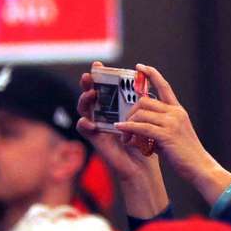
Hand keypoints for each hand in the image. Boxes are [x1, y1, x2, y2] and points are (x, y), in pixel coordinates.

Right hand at [77, 64, 156, 180]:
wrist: (143, 165)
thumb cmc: (144, 141)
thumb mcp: (145, 117)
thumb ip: (141, 101)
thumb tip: (146, 77)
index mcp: (115, 108)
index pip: (104, 89)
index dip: (99, 77)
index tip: (99, 64)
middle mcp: (103, 115)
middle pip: (91, 96)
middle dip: (88, 84)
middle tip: (89, 75)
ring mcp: (97, 126)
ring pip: (84, 110)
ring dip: (85, 101)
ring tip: (90, 94)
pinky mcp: (95, 139)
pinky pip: (84, 129)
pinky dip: (84, 124)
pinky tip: (88, 121)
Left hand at [114, 64, 230, 202]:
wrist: (200, 167)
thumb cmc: (185, 154)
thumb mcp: (173, 134)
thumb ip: (159, 126)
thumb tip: (140, 126)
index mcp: (178, 111)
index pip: (164, 87)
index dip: (152, 75)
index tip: (140, 66)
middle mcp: (176, 113)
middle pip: (145, 101)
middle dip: (130, 111)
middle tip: (123, 124)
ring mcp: (172, 123)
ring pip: (141, 113)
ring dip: (128, 123)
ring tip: (124, 136)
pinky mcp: (166, 135)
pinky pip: (142, 127)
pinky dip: (129, 128)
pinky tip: (121, 130)